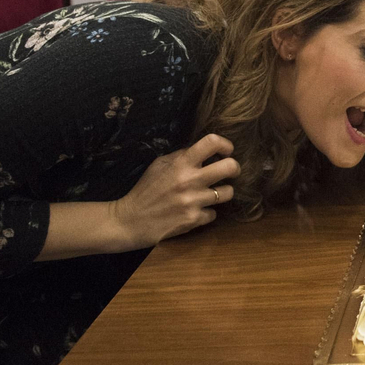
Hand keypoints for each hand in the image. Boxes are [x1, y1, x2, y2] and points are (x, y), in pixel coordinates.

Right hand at [111, 134, 238, 248]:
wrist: (130, 221)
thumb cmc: (145, 190)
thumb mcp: (159, 165)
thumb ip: (181, 156)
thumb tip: (204, 151)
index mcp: (180, 163)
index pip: (212, 143)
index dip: (225, 145)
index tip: (226, 151)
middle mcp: (190, 180)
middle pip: (231, 167)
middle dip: (235, 168)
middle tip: (230, 172)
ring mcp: (193, 201)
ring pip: (228, 192)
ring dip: (222, 193)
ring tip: (213, 193)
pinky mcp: (194, 220)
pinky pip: (213, 213)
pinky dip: (207, 212)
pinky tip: (196, 211)